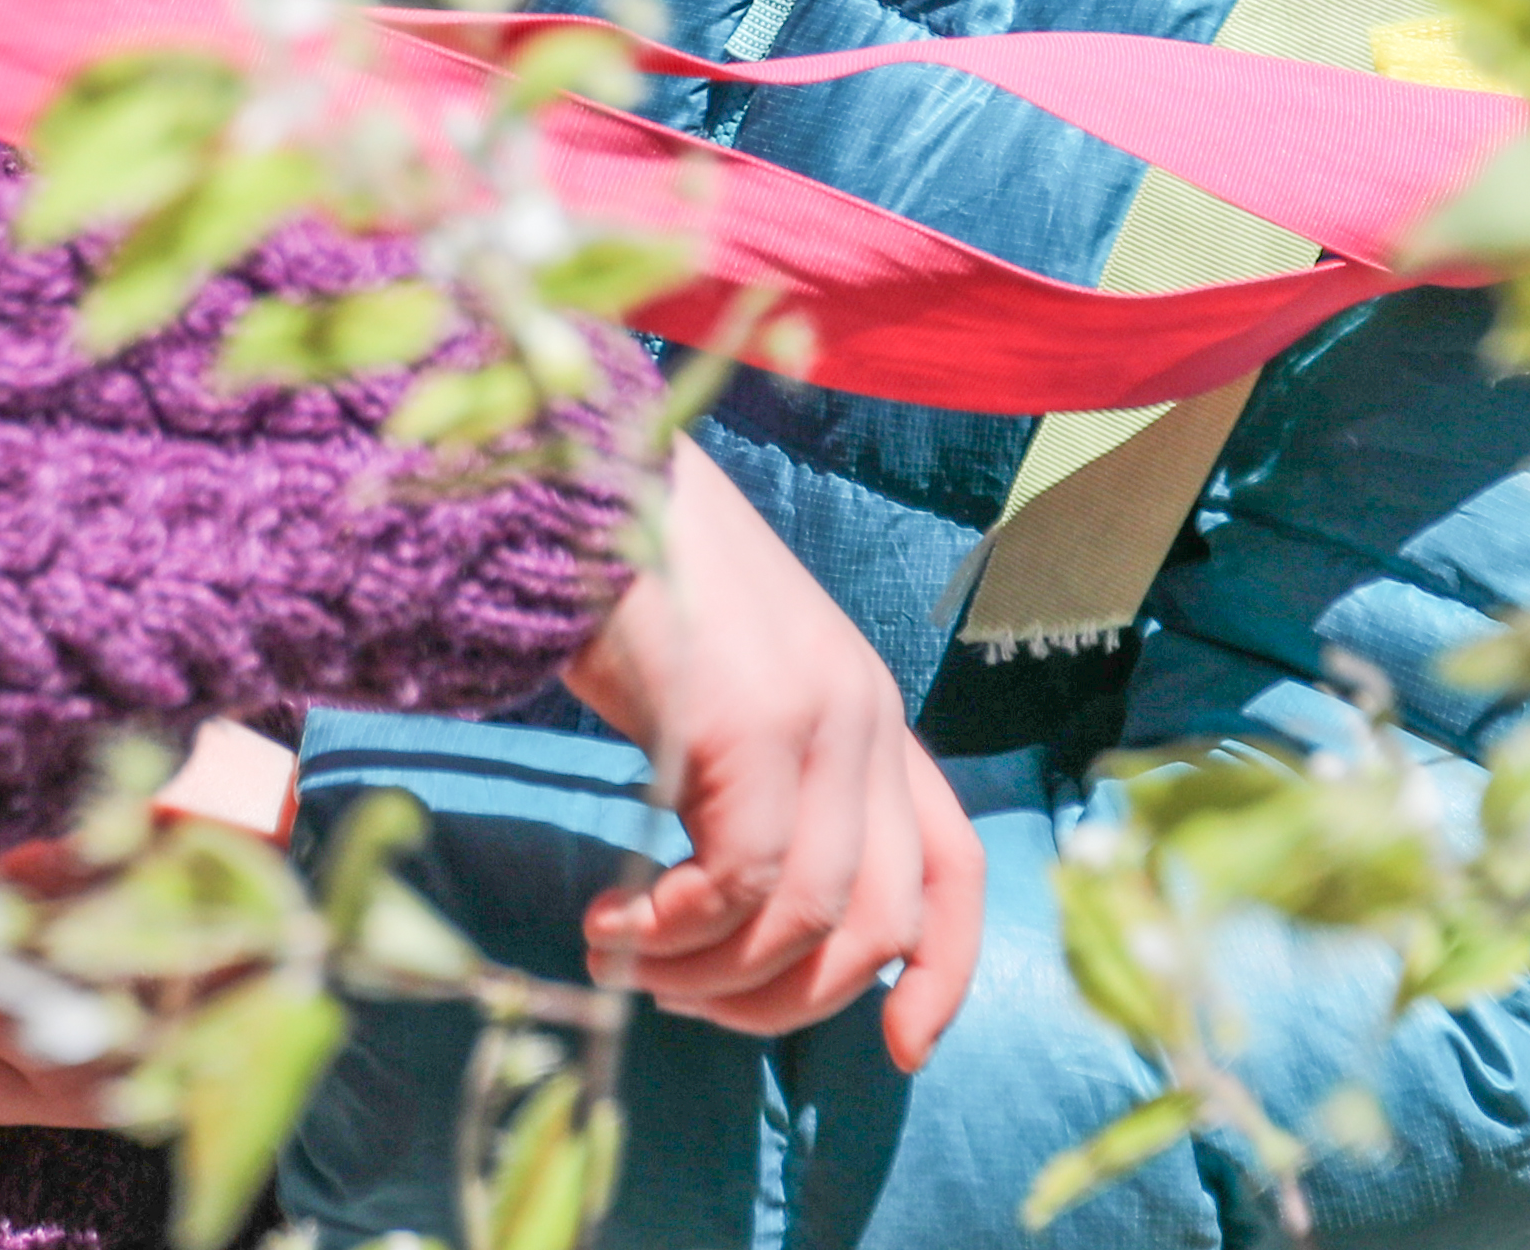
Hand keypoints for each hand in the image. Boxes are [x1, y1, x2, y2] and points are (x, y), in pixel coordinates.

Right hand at [560, 441, 984, 1064]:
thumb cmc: (622, 585)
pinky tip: (611, 924)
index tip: (902, 1051)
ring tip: (627, 964)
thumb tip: (737, 915)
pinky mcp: (750, 724)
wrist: (573, 478)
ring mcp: (816, 719)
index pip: (955, 865)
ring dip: (709, 975)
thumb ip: (756, 780)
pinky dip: (672, 933)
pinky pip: (736, 884)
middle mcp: (865, 717)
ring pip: (806, 920)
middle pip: (882, 923)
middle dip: (785, 1000)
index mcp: (869, 710)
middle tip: (682, 1000)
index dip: (946, 971)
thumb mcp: (718, 692)